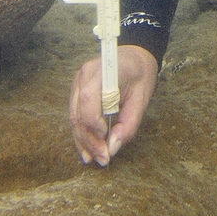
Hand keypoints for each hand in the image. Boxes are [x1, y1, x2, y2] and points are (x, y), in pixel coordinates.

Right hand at [69, 45, 157, 165]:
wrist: (135, 56)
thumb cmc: (140, 74)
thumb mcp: (142, 98)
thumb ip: (129, 124)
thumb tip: (113, 148)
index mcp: (103, 71)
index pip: (88, 98)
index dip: (93, 123)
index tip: (106, 139)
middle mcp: (85, 75)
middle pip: (79, 113)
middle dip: (90, 140)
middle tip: (103, 159)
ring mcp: (78, 82)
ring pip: (74, 118)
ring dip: (83, 141)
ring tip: (95, 158)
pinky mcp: (77, 90)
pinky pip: (75, 115)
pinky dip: (81, 134)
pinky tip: (86, 150)